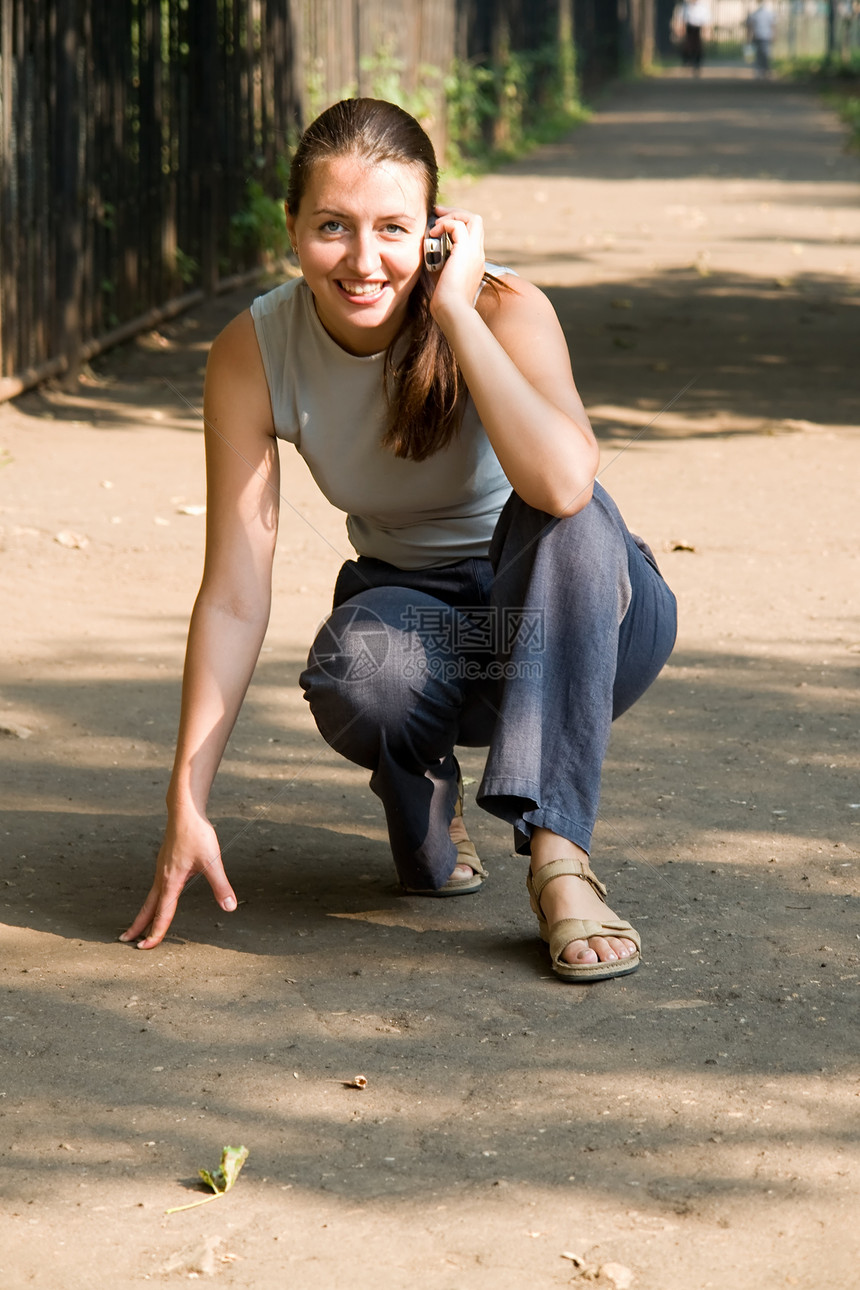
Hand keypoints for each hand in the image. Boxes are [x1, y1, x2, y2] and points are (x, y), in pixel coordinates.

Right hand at [119, 812, 236, 949]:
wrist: (185, 811)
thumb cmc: (197, 834)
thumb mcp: (212, 861)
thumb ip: (221, 886)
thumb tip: (230, 908)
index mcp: (171, 881)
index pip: (162, 914)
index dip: (155, 933)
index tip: (145, 948)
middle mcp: (162, 878)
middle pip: (148, 907)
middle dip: (137, 926)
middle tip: (124, 941)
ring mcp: (161, 869)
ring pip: (150, 897)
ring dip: (143, 912)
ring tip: (136, 925)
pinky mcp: (164, 862)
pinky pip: (155, 887)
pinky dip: (151, 899)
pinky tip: (157, 898)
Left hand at [427, 205, 485, 325]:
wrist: (452, 311)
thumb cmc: (444, 301)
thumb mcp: (442, 277)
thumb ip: (439, 263)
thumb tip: (428, 251)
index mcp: (474, 262)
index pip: (472, 234)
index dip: (457, 224)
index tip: (439, 225)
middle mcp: (478, 254)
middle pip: (476, 221)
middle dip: (456, 213)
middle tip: (437, 213)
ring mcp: (475, 252)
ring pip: (472, 218)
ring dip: (452, 216)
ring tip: (435, 223)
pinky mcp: (466, 251)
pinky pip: (457, 225)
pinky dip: (444, 225)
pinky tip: (433, 234)